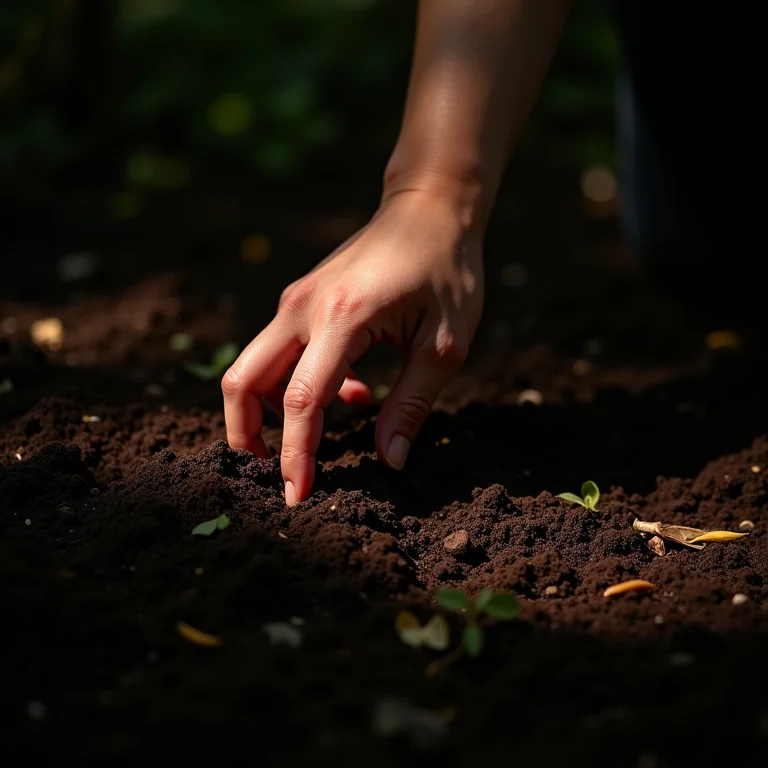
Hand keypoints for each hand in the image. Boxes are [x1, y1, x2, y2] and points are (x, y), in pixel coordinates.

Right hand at [222, 189, 483, 505]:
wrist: (430, 207)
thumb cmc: (447, 271)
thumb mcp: (444, 345)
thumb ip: (411, 405)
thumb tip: (388, 462)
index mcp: (342, 318)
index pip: (303, 401)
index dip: (295, 456)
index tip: (296, 496)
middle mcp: (303, 307)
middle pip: (243, 381)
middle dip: (246, 436)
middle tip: (274, 473)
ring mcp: (296, 300)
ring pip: (255, 368)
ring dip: (275, 411)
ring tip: (327, 435)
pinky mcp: (301, 299)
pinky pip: (281, 353)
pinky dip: (299, 386)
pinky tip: (352, 393)